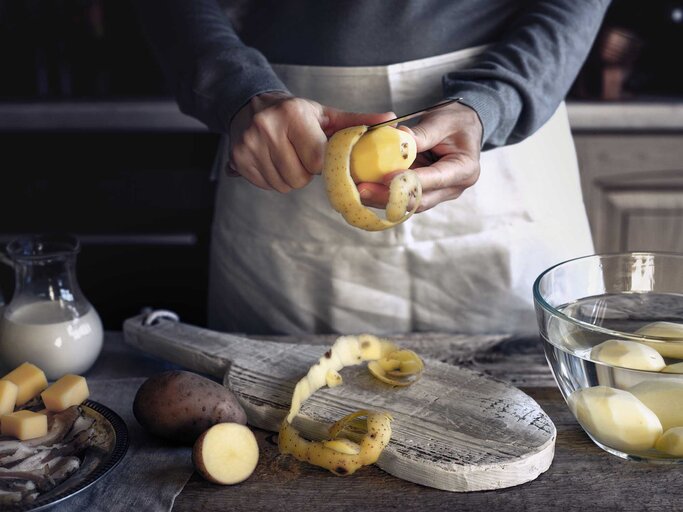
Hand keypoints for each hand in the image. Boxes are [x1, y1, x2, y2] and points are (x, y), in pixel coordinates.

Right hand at [228, 92, 395, 192]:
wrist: (251, 105)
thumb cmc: (296, 114)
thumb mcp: (326, 115)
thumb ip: (359, 122)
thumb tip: (391, 121)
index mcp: (294, 115)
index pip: (317, 160)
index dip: (321, 163)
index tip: (318, 153)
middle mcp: (268, 127)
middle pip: (300, 177)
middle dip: (305, 172)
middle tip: (300, 155)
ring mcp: (250, 144)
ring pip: (283, 185)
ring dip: (290, 177)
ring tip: (287, 156)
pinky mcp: (238, 159)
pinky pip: (266, 185)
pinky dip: (273, 179)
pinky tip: (272, 161)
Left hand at [357, 102, 482, 211]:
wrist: (463, 127)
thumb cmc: (456, 121)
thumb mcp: (441, 121)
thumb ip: (421, 133)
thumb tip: (397, 137)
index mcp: (464, 169)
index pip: (434, 179)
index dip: (409, 181)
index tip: (385, 177)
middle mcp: (452, 188)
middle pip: (419, 200)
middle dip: (389, 197)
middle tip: (363, 190)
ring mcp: (438, 193)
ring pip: (408, 204)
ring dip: (382, 199)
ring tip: (358, 191)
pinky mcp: (424, 192)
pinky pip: (403, 198)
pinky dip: (384, 194)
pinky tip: (364, 189)